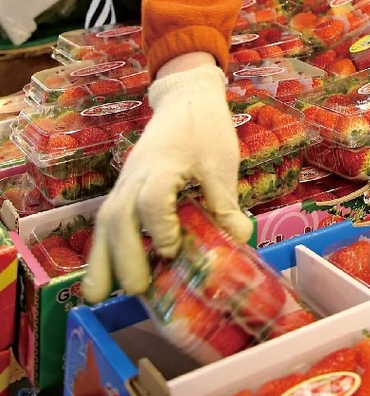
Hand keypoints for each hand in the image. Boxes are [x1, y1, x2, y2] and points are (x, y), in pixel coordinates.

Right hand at [83, 55, 249, 302]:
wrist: (186, 99)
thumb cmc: (205, 130)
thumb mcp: (221, 163)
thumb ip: (225, 204)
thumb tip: (242, 242)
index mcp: (164, 166)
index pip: (152, 200)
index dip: (160, 228)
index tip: (173, 249)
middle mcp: (135, 177)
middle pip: (117, 218)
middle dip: (125, 258)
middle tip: (140, 289)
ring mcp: (123, 184)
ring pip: (102, 223)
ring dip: (101, 260)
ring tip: (101, 296)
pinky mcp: (121, 191)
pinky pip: (104, 223)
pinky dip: (101, 250)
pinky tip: (105, 279)